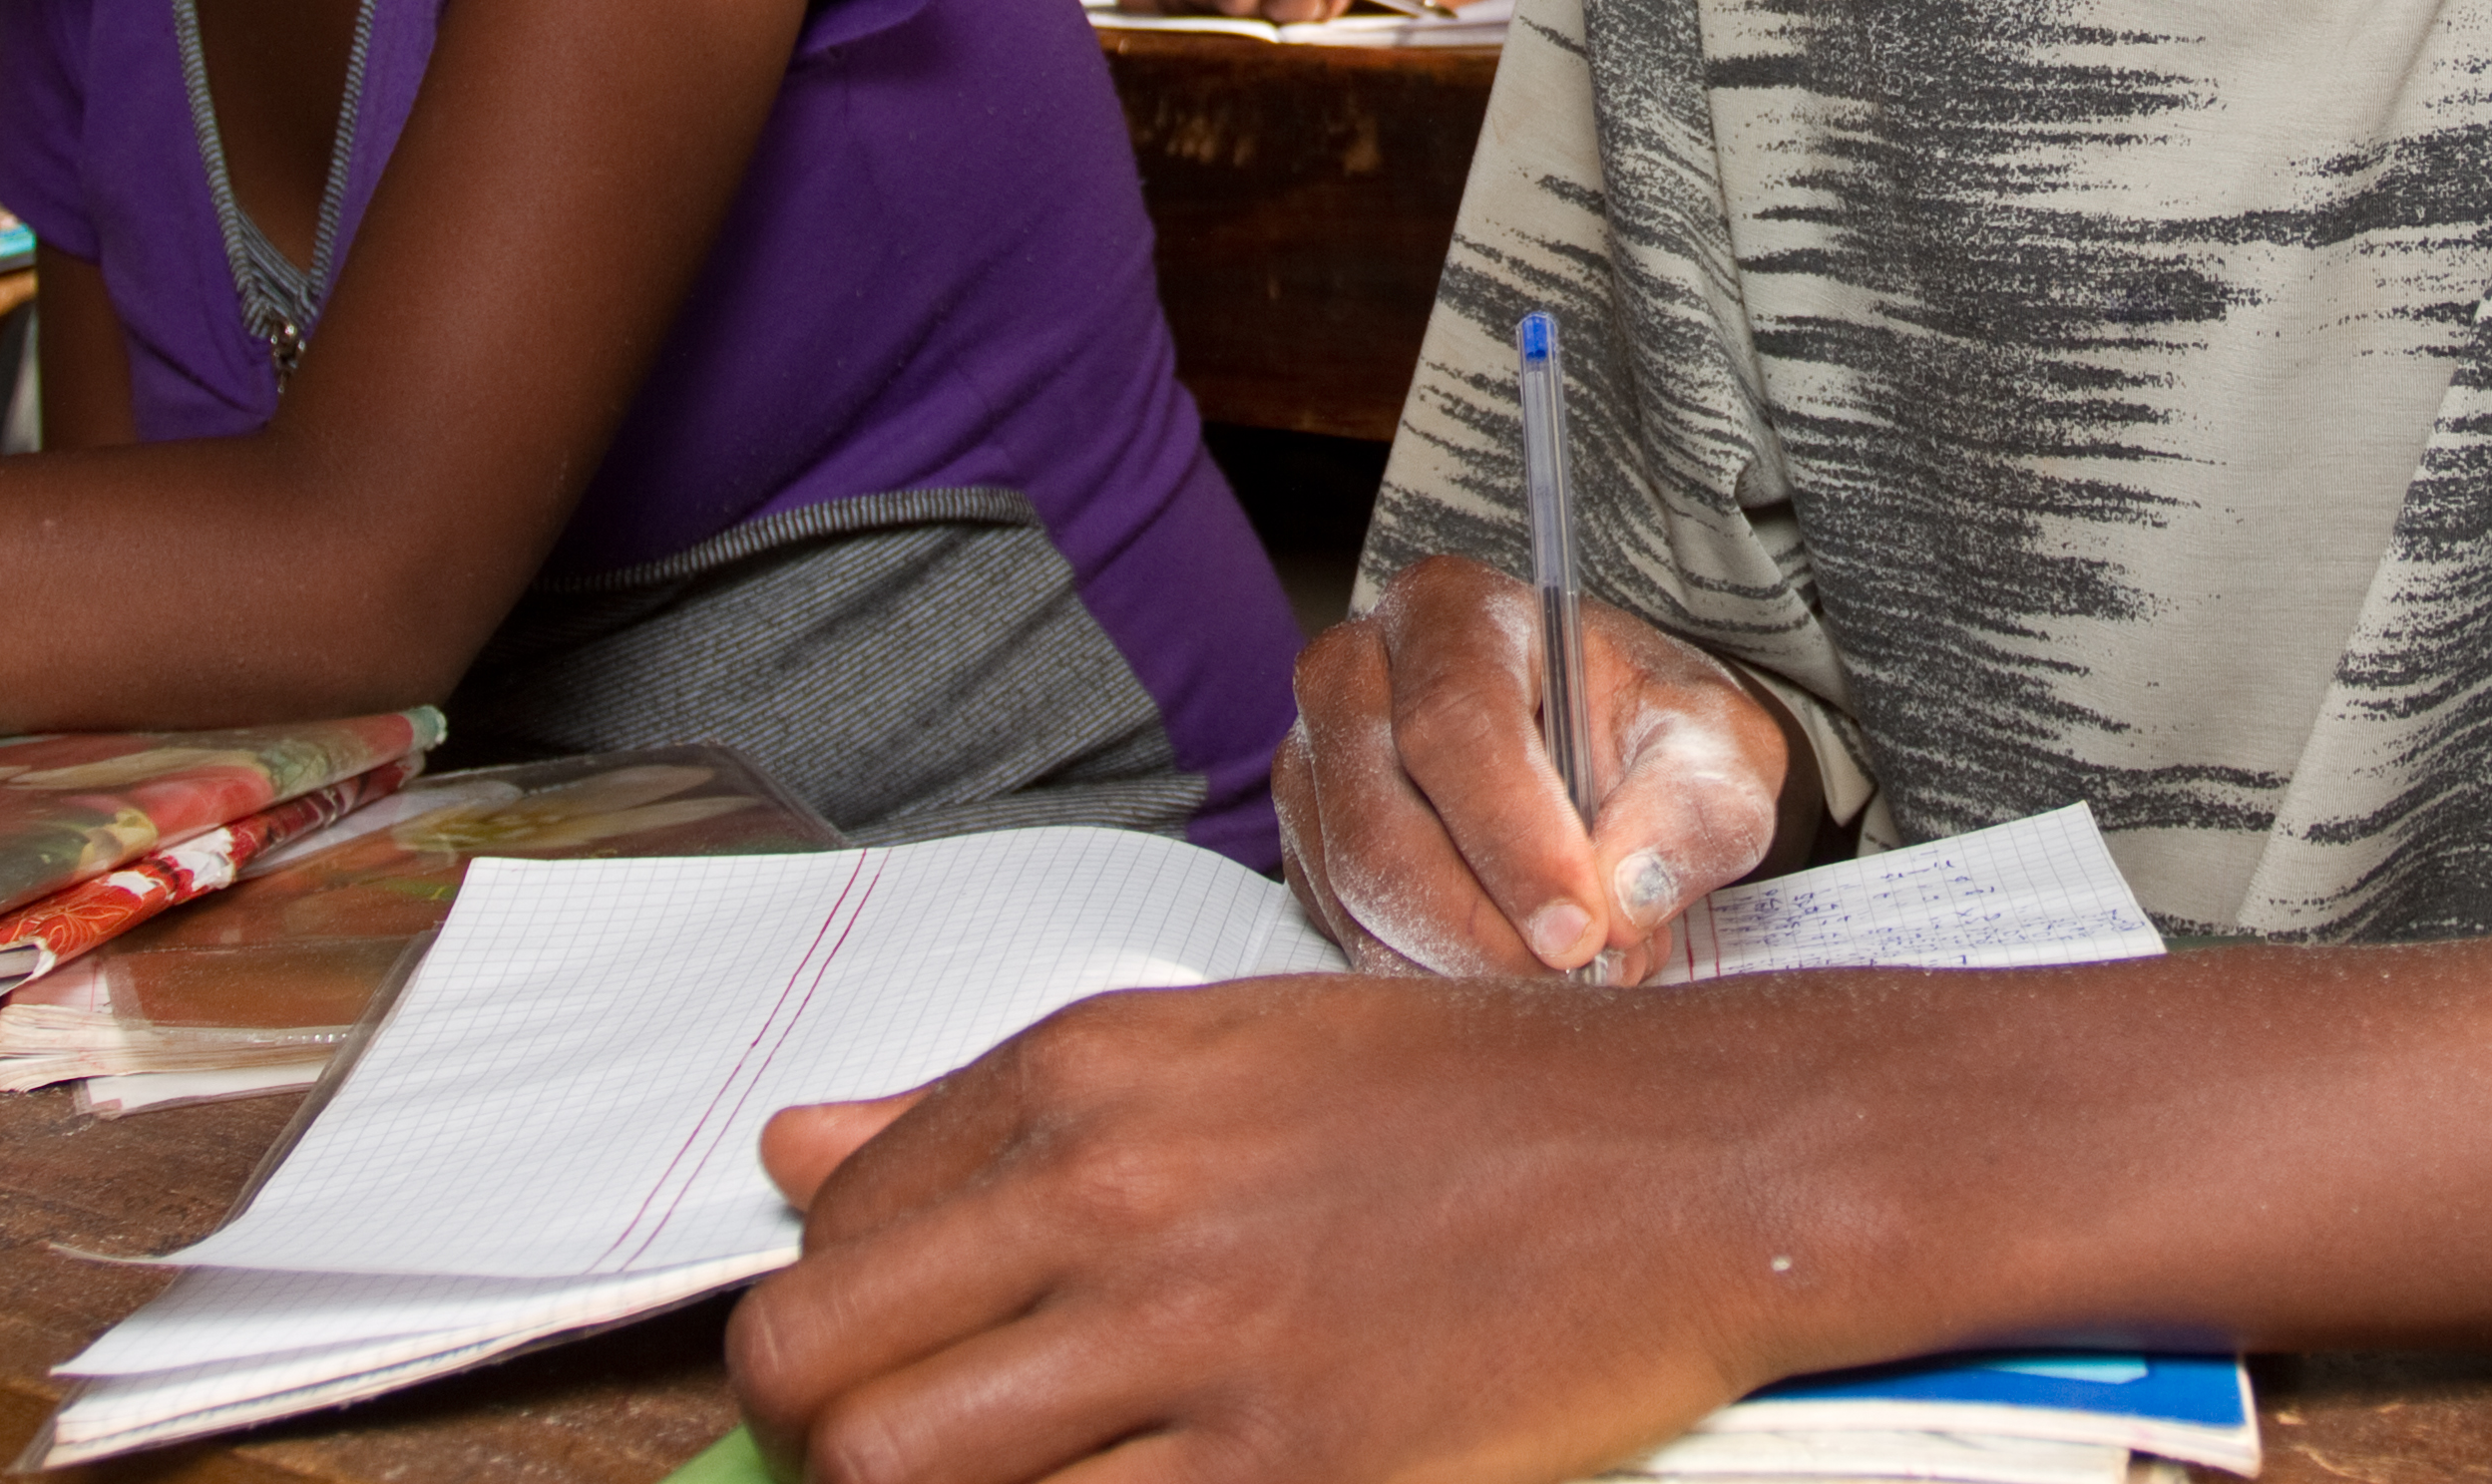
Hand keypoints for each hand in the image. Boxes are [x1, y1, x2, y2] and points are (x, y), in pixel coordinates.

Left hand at [732, 974, 1790, 1483]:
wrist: (1691, 1165)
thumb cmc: (1472, 1106)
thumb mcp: (1221, 1049)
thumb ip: (992, 1111)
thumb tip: (800, 1149)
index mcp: (1091, 1072)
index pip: (831, 1227)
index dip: (831, 1318)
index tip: (885, 1356)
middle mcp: (1115, 1192)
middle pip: (818, 1367)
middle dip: (815, 1433)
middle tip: (899, 1449)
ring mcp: (1192, 1339)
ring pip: (901, 1472)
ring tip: (1012, 1480)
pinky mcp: (1281, 1468)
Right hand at [1272, 553, 1798, 980]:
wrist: (1613, 755)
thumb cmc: (1655, 733)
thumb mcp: (1718, 749)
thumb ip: (1695, 810)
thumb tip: (1626, 898)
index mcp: (1453, 612)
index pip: (1454, 726)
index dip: (1516, 841)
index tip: (1584, 932)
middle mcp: (1357, 675)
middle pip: (1380, 827)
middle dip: (1484, 932)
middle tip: (1583, 978)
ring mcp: (1316, 764)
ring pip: (1357, 900)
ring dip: (1469, 966)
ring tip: (1578, 966)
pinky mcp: (1307, 848)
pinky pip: (1351, 940)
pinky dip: (1441, 980)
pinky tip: (1520, 966)